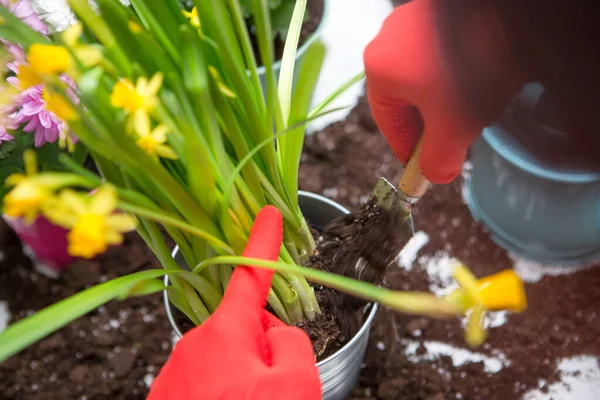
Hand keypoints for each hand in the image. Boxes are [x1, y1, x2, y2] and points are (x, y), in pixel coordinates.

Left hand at [148, 206, 320, 399]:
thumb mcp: (294, 384)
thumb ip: (293, 345)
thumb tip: (275, 336)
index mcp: (224, 330)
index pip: (251, 273)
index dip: (263, 241)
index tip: (269, 213)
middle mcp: (195, 342)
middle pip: (247, 327)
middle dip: (268, 347)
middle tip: (277, 388)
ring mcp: (180, 370)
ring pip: (231, 359)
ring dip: (249, 377)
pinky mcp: (172, 393)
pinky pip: (213, 381)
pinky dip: (230, 392)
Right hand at [364, 0, 527, 183]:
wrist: (513, 14)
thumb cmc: (474, 69)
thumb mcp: (455, 127)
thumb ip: (439, 159)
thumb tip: (434, 176)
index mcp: (380, 69)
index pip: (388, 122)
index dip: (407, 149)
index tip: (422, 165)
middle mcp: (388, 40)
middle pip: (404, 97)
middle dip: (428, 122)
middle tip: (449, 141)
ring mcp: (413, 20)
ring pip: (422, 74)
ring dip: (441, 97)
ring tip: (468, 110)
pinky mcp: (438, 11)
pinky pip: (437, 51)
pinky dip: (452, 71)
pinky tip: (476, 80)